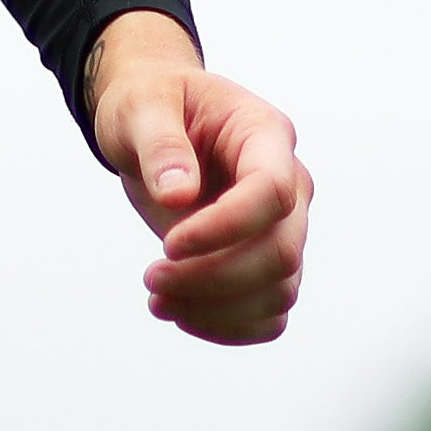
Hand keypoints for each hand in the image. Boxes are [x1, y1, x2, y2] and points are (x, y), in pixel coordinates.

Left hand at [84, 12, 311, 344]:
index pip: (271, 192)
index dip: (225, 228)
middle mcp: (288, 183)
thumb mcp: (142, 106)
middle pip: (281, 251)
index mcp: (265, 135)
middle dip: (213, 278)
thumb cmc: (152, 103)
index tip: (167, 246)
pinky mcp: (265, 261)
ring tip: (156, 300)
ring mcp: (283, 226)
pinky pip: (270, 314)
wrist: (157, 121)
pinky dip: (229, 327)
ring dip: (216, 309)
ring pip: (279, 291)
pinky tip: (180, 313)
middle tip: (150, 277)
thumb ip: (160, 144)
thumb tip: (179, 197)